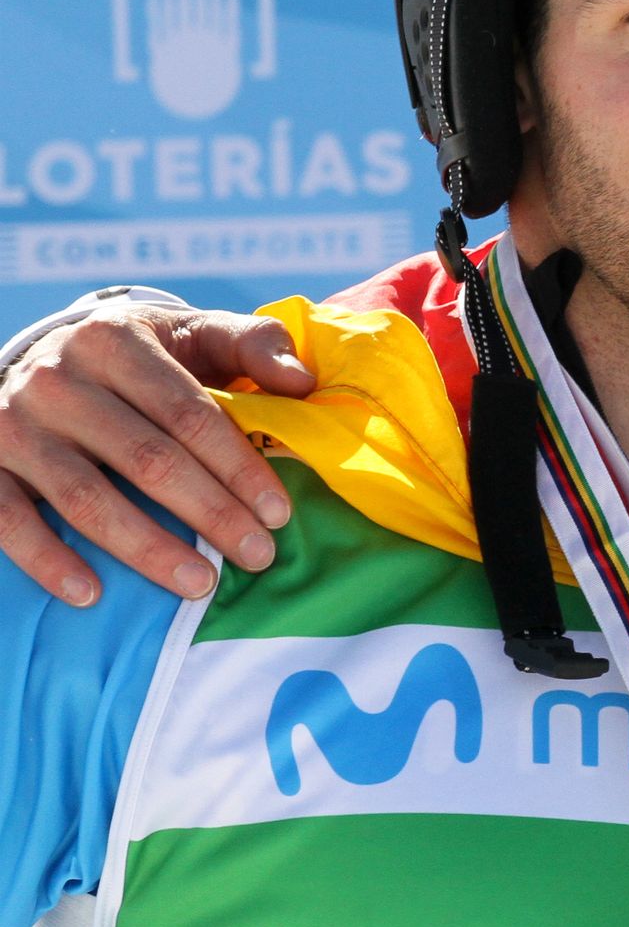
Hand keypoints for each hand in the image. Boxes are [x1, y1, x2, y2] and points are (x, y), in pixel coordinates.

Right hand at [0, 305, 313, 604]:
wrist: (40, 356)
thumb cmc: (141, 357)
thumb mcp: (193, 333)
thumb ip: (252, 343)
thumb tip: (302, 379)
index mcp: (115, 342)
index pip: (190, 415)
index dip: (238, 468)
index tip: (278, 515)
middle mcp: (57, 379)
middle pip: (146, 459)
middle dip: (209, 513)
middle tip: (256, 557)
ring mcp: (11, 423)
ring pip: (85, 496)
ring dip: (145, 548)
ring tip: (199, 583)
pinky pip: (7, 519)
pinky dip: (47, 559)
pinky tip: (91, 593)